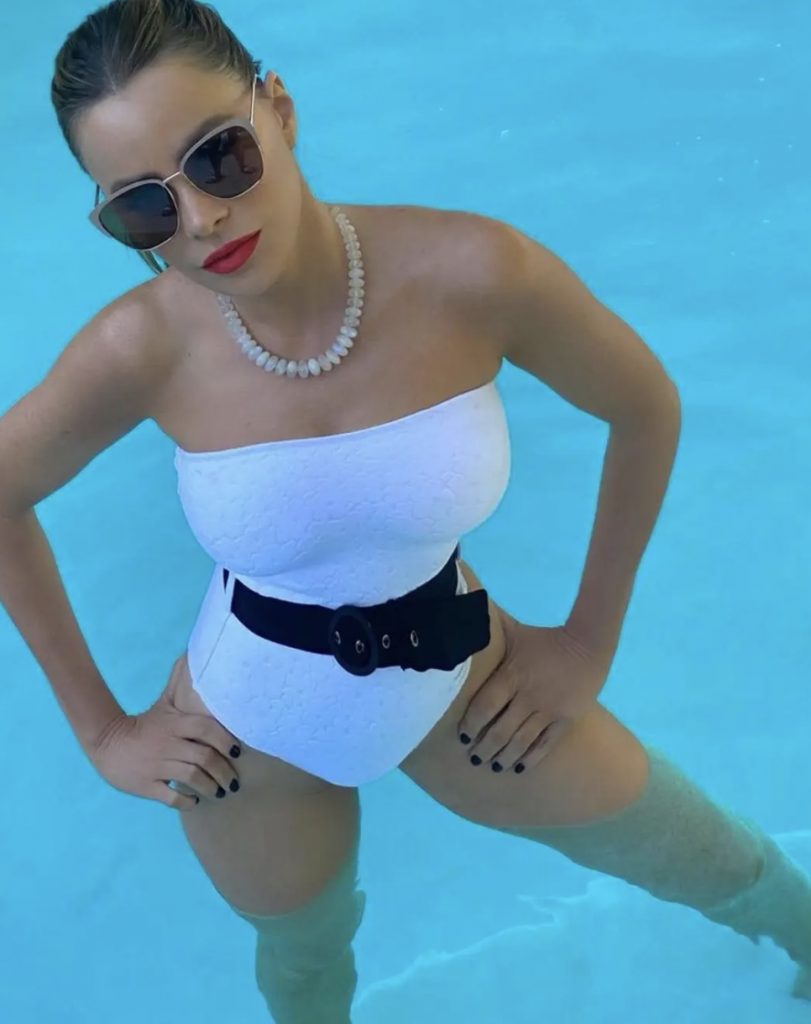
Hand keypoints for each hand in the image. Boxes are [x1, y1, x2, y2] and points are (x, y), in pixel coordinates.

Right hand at [88, 656, 242, 810]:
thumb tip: (193, 660)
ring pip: (192, 778)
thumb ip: (180, 690)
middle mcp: (168, 744)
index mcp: (174, 724)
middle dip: (224, 772)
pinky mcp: (145, 785)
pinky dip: (186, 802)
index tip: (237, 752)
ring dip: (210, 787)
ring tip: (219, 792)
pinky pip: (171, 796)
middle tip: (233, 782)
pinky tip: (195, 802)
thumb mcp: (162, 705)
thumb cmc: (143, 726)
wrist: (106, 742)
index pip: (206, 729)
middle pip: (204, 757)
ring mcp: (157, 766)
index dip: (225, 740)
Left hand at [458, 613, 611, 773]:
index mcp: (513, 675)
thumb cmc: (544, 639)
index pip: (485, 706)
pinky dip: (531, 758)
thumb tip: (462, 614)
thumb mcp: (514, 632)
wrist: (589, 643)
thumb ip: (490, 631)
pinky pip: (546, 744)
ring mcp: (549, 710)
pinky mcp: (567, 719)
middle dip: (484, 748)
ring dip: (504, 757)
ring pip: (521, 742)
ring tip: (492, 767)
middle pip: (501, 730)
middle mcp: (529, 696)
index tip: (462, 736)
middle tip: (472, 758)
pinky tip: (519, 768)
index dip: (471, 724)